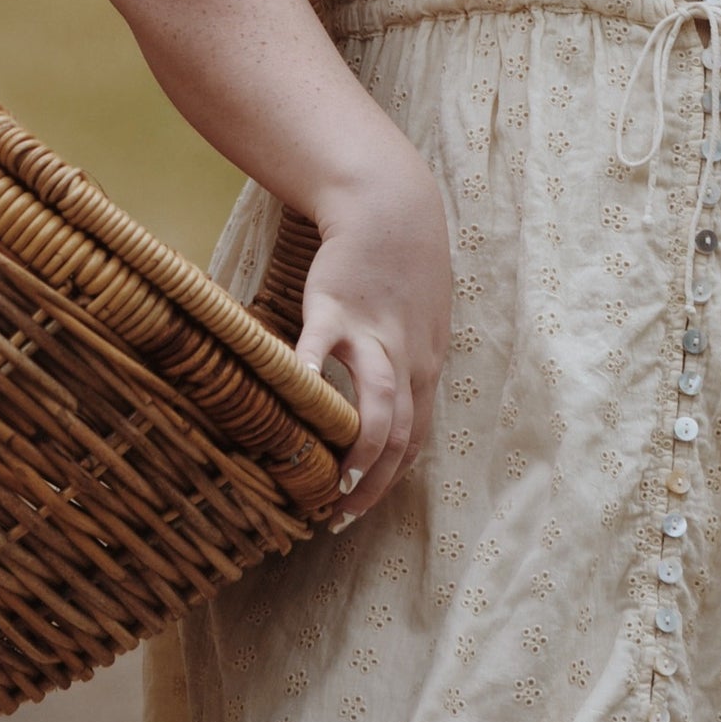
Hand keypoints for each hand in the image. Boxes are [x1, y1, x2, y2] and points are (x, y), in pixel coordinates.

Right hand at [294, 160, 450, 529]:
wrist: (390, 207)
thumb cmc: (400, 268)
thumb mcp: (419, 322)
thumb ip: (406, 362)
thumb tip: (387, 404)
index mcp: (425, 366)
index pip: (415, 440)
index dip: (390, 479)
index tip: (359, 506)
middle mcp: (407, 359)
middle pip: (400, 435)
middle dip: (374, 482)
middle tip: (340, 514)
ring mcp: (373, 335)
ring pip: (378, 404)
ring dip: (360, 450)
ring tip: (332, 483)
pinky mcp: (335, 306)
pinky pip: (320, 348)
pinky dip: (308, 377)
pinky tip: (295, 400)